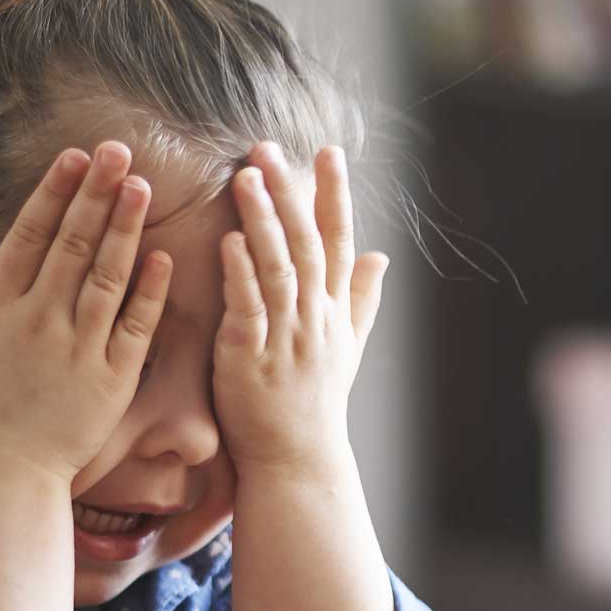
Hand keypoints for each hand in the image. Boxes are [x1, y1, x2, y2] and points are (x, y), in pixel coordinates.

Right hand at [0, 141, 172, 482]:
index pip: (28, 236)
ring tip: (143, 186)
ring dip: (125, 228)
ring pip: (106, 275)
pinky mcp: (111, 378)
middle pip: (71, 243)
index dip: (53, 193)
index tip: (73, 157)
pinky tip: (163, 257)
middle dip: (95, 193)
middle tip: (119, 151)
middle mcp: (37, 319)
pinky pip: (135, 325)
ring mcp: (76, 347)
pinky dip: (150, 291)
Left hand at [213, 141, 390, 472]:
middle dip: (290, 193)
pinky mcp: (250, 358)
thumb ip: (361, 299)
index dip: (334, 195)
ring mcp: (285, 338)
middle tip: (268, 148)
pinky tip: (228, 240)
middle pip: (307, 244)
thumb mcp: (348, 349)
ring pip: (278, 268)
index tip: (329, 152)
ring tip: (246, 177)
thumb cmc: (316, 405)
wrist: (297, 461)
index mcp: (335, 311)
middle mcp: (315, 319)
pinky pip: (249, 308)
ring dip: (262, 221)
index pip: (340, 241)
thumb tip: (383, 256)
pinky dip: (240, 274)